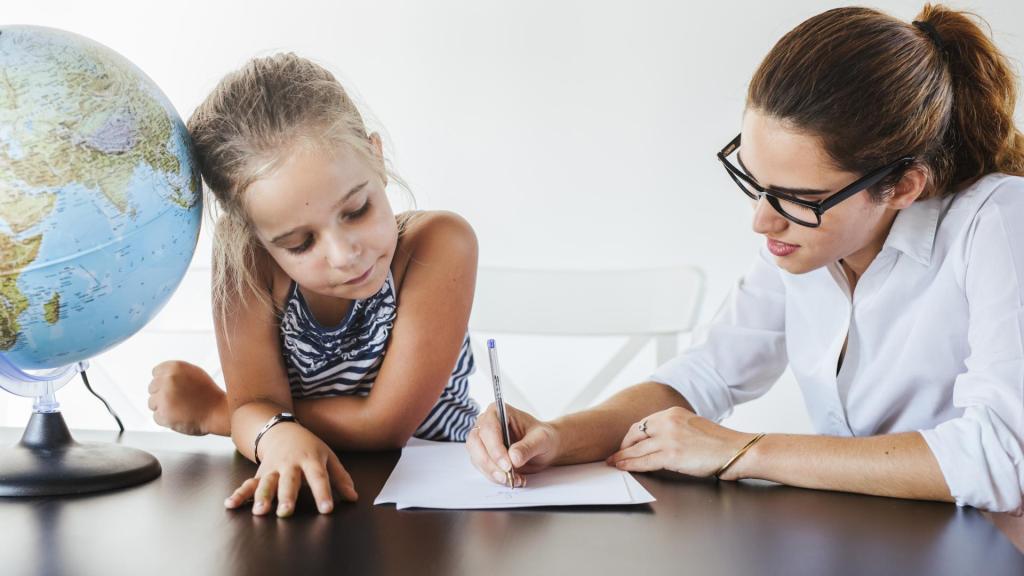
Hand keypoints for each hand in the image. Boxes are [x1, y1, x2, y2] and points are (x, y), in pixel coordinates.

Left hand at [148, 360, 228, 435]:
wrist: (218, 412)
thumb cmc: (210, 395)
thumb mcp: (195, 373)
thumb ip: (176, 373)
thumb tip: (162, 375)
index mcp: (175, 367)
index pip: (155, 372)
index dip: (163, 381)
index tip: (171, 387)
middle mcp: (168, 380)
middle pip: (152, 388)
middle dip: (162, 394)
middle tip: (178, 399)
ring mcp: (164, 398)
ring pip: (152, 403)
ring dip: (163, 407)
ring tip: (180, 408)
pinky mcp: (163, 414)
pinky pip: (156, 417)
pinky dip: (166, 419)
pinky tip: (179, 415)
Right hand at [224, 423, 357, 516]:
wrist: (281, 430)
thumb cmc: (309, 447)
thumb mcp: (328, 457)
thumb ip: (341, 477)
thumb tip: (354, 498)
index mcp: (311, 460)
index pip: (319, 478)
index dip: (324, 494)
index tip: (327, 509)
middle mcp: (290, 464)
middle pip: (289, 481)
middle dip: (287, 496)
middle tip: (286, 511)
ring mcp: (273, 468)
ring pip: (267, 483)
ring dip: (263, 497)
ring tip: (261, 511)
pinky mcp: (260, 473)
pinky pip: (248, 484)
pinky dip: (239, 494)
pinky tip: (231, 504)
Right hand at [466, 402, 559, 485]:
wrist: (544, 448)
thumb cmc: (543, 437)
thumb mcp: (542, 439)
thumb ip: (528, 447)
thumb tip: (513, 457)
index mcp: (498, 411)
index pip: (488, 428)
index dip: (495, 448)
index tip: (507, 464)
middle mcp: (486, 424)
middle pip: (476, 443)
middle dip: (491, 463)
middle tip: (507, 476)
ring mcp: (483, 440)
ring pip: (477, 457)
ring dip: (493, 472)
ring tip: (514, 479)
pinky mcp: (483, 455)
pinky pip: (483, 468)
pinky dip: (496, 477)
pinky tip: (512, 479)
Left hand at [606, 406, 757, 479]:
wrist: (736, 450)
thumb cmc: (719, 443)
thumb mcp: (693, 425)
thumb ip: (675, 428)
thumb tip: (658, 440)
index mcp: (673, 412)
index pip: (644, 423)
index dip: (632, 435)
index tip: (626, 443)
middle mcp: (668, 421)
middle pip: (635, 433)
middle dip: (623, 445)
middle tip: (616, 454)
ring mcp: (669, 438)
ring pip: (637, 448)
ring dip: (622, 457)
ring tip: (614, 463)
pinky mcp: (671, 455)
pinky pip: (644, 461)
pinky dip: (631, 465)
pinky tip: (624, 467)